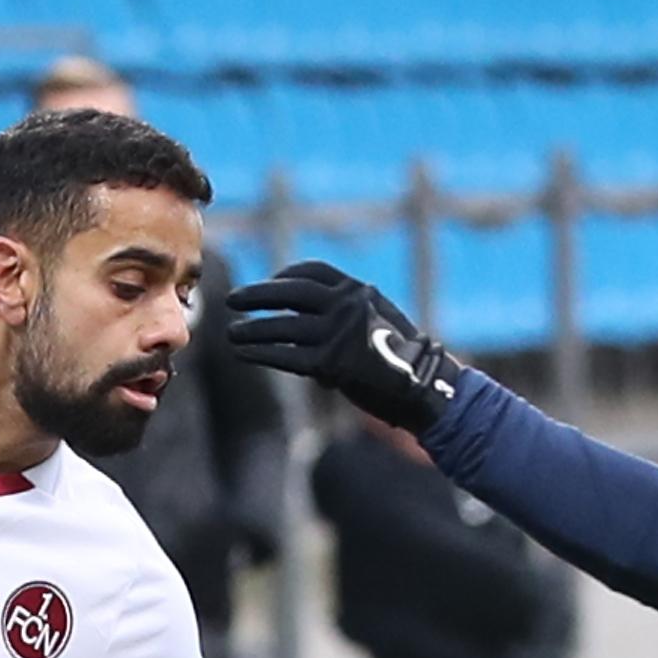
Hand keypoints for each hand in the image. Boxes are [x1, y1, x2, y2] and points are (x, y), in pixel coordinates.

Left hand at [223, 261, 463, 432]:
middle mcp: (346, 305)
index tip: (267, 284)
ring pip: (282, 327)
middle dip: (256, 296)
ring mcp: (338, 334)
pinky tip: (243, 353)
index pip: (311, 272)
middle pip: (289, 293)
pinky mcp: (331, 364)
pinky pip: (285, 355)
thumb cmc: (400, 357)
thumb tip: (302, 313)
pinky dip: (260, 353)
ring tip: (232, 333)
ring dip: (251, 330)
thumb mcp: (377, 317)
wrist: (425, 386)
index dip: (283, 276)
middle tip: (232, 300)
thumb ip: (345, 310)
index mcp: (358, 289)